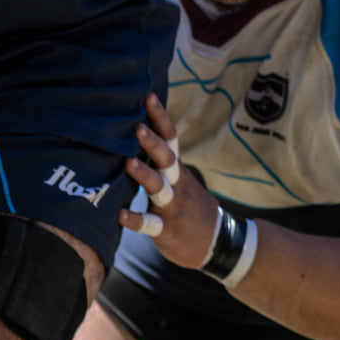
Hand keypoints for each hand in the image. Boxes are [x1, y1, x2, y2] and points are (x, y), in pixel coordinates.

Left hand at [118, 93, 219, 269]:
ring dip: (144, 174)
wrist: (219, 243)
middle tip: (136, 126)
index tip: (148, 96)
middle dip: (152, 142)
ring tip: (128, 162)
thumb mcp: (180, 179)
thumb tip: (134, 131)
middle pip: (167, 158)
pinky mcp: (167, 229)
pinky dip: (136, 220)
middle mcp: (176, 183)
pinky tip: (120, 215)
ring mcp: (173, 206)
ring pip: (160, 187)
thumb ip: (160, 161)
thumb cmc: (190, 205)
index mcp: (177, 169)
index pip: (170, 138)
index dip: (160, 118)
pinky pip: (151, 224)